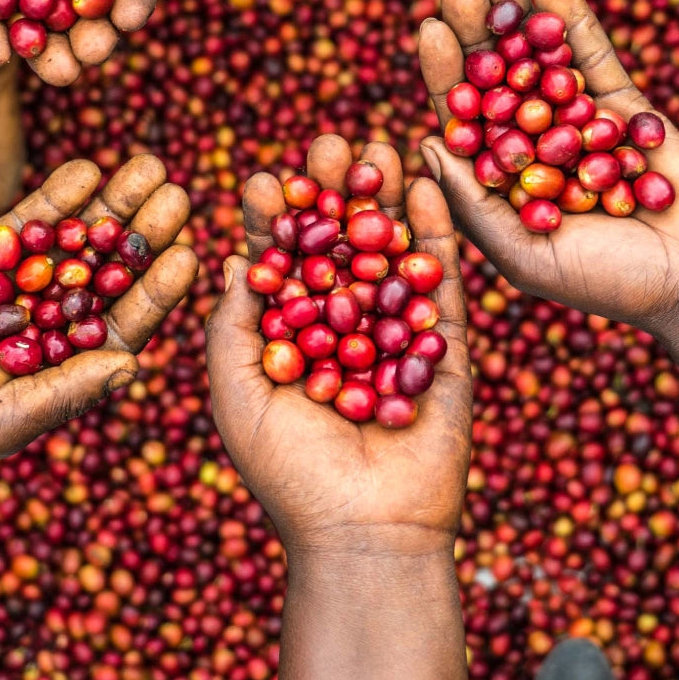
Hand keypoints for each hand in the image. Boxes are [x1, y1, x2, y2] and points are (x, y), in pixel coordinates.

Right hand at [0, 156, 197, 469]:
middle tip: (178, 194)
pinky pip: (29, 221)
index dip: (158, 288)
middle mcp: (55, 318)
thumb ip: (69, 388)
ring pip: (79, 237)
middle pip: (112, 268)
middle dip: (144, 231)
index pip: (127, 319)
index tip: (189, 254)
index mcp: (72, 360)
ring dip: (113, 202)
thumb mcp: (8, 417)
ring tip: (148, 165)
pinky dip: (58, 195)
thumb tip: (133, 365)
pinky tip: (88, 167)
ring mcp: (22, 281)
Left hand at [205, 134, 470, 558]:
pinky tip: (423, 184)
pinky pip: (441, 278)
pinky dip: (434, 230)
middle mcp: (344, 322)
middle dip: (333, 191)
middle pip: (337, 240)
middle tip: (328, 146)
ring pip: (389, 247)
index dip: (271, 218)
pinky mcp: (447, 341)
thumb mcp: (238, 392)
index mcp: (291, 333)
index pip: (279, 260)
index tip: (261, 180)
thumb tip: (231, 258)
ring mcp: (397, 327)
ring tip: (377, 146)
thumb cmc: (289, 472)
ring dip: (384, 196)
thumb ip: (233, 325)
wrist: (365, 533)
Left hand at [418, 0, 678, 336]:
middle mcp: (532, 139)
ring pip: (538, 53)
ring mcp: (577, 118)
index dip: (445, 71)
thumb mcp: (525, 255)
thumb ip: (476, 202)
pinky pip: (594, 55)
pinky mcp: (626, 106)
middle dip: (475, 22)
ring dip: (513, 6)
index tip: (429, 27)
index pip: (463, 114)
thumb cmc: (607, 282)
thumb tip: (423, 139)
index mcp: (499, 175)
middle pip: (494, 71)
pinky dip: (572, 19)